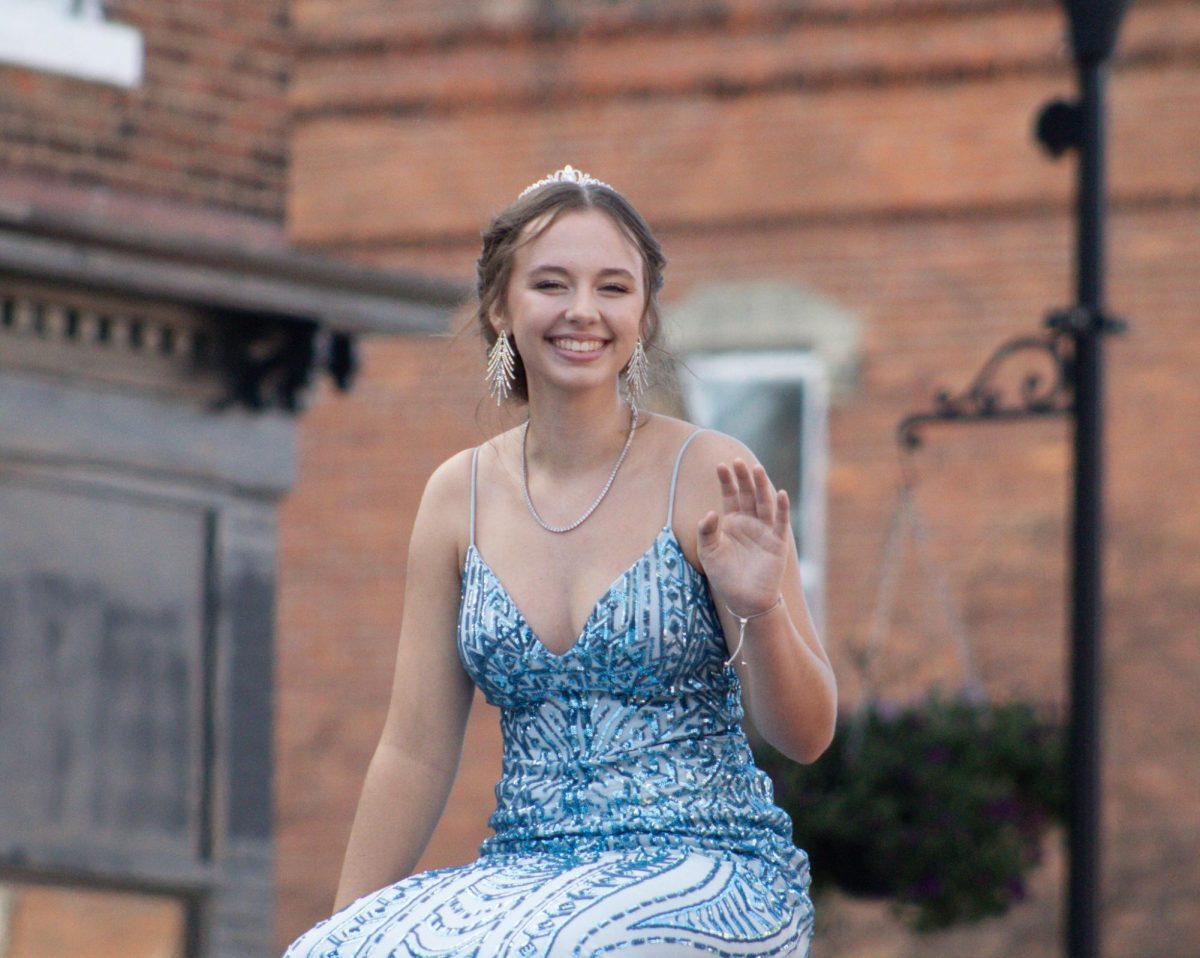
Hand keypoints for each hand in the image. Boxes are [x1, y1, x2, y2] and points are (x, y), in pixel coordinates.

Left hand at [697, 458, 789, 615]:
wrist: (744, 600)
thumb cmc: (724, 576)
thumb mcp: (708, 552)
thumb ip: (705, 531)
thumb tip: (710, 512)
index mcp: (732, 522)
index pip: (730, 495)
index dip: (726, 480)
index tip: (720, 465)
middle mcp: (749, 522)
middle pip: (748, 494)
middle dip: (743, 478)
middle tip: (738, 461)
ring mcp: (765, 531)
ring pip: (764, 502)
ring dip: (761, 486)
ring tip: (756, 469)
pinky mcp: (777, 542)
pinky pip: (781, 521)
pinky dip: (782, 507)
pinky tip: (780, 493)